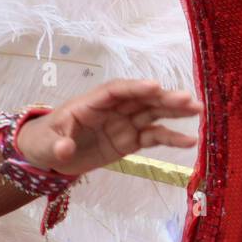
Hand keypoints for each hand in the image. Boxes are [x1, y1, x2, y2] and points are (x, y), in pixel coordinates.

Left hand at [13, 80, 201, 176]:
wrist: (47, 155)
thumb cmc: (44, 140)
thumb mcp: (46, 144)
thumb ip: (57, 145)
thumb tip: (63, 149)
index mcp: (89, 104)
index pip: (114, 91)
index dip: (134, 88)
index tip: (155, 86)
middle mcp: (110, 110)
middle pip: (138, 100)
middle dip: (162, 98)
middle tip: (187, 99)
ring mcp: (122, 124)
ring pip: (150, 114)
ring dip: (173, 111)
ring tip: (197, 110)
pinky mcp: (129, 141)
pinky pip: (152, 137)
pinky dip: (169, 138)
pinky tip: (189, 141)